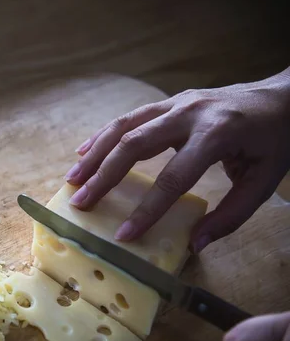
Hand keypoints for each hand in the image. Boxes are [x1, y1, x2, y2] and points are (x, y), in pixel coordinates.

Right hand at [65, 67, 289, 251]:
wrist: (284, 96)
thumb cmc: (275, 140)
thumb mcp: (263, 181)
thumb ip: (230, 215)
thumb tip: (193, 244)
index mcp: (217, 135)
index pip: (173, 177)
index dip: (147, 209)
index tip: (124, 235)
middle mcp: (189, 114)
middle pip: (134, 144)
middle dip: (103, 176)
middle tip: (80, 202)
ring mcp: (175, 103)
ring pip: (124, 126)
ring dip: (95, 154)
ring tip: (72, 178)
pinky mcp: (169, 102)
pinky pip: (128, 117)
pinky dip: (103, 135)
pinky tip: (84, 151)